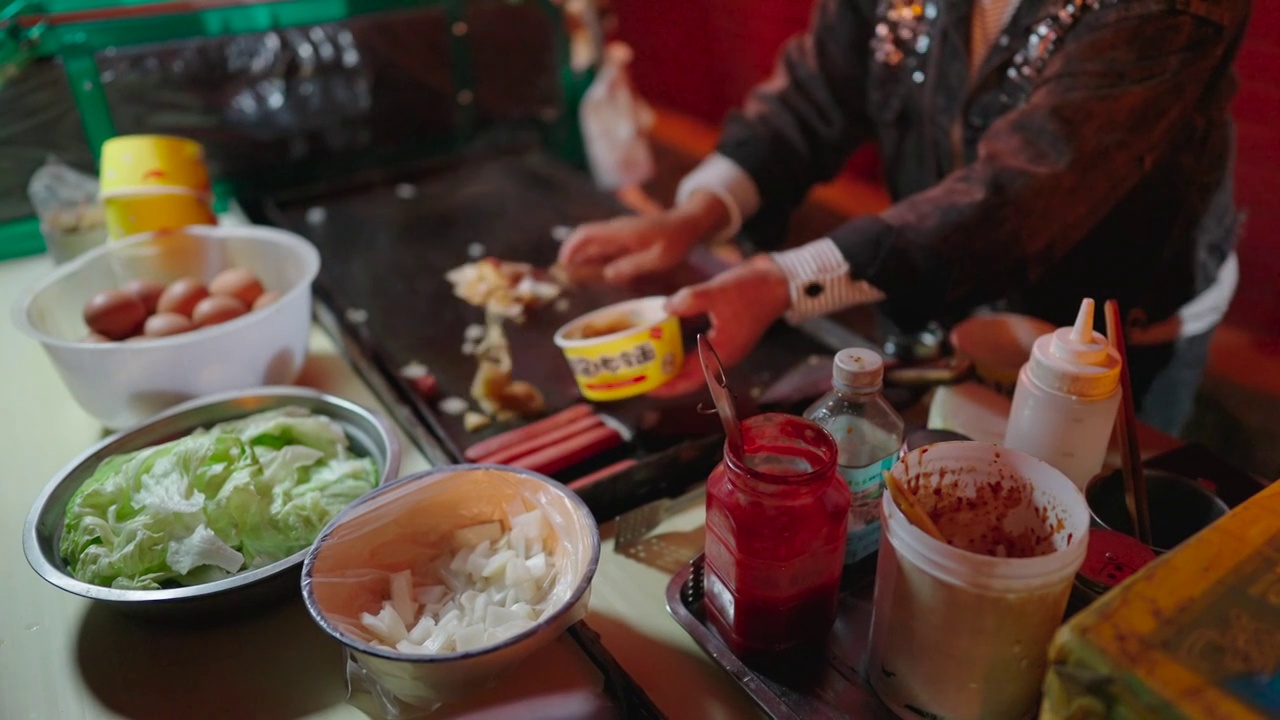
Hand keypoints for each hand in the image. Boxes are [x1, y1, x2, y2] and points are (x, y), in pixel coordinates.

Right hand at [557, 190, 729, 283]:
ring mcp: (619, 231)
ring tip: (575, 275)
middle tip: (564, 274)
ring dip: (581, 255)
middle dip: (571, 253)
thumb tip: (607, 274)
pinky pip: (603, 244)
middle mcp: (616, 229)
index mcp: (621, 232)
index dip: (571, 247)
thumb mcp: (658, 258)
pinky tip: (594, 269)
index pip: (587, 233)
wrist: (687, 223)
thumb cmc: (676, 241)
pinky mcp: (624, 236)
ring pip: (592, 240)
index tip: (563, 263)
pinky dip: (594, 255)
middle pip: (585, 236)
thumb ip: (633, 266)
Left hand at [652, 254, 791, 396]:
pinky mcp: (726, 335)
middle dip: (665, 378)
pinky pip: (699, 349)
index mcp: (722, 353)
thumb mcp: (717, 291)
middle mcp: (723, 355)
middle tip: (640, 374)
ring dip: (672, 364)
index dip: (667, 387)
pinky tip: (667, 339)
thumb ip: (689, 300)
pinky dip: (682, 348)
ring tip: (649, 360)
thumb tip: (665, 308)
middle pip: (689, 376)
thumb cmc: (753, 289)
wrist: (780, 281)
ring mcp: (725, 346)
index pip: (689, 380)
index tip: (645, 387)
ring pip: (693, 364)